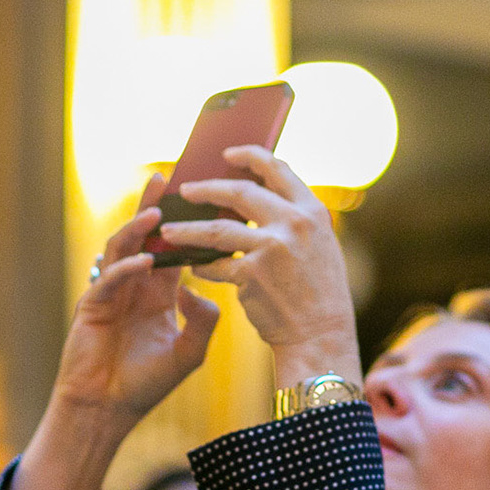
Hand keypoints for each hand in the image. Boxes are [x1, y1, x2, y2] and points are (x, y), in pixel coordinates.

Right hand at [52, 176, 222, 420]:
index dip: (186, 226)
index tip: (203, 200)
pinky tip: (144, 263)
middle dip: (154, 208)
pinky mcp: (92, 306)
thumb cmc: (146, 383)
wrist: (108, 409)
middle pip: (144, 237)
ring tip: (157, 213)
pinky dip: (126, 268)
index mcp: (158, 292)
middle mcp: (134, 286)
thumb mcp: (189, 352)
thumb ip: (203, 320)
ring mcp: (111, 292)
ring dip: (138, 230)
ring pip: (122, 249)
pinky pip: (109, 280)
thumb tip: (197, 287)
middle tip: (168, 180)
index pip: (174, 249)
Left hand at [157, 146, 362, 384]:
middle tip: (185, 191)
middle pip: (240, 191)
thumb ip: (294, 220)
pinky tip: (194, 268)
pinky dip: (201, 266)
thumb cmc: (319, 294)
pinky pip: (214, 264)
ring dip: (187, 229)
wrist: (321, 336)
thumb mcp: (320, 246)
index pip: (278, 169)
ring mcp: (271, 248)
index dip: (250, 156)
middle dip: (206, 189)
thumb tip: (257, 197)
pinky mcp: (251, 275)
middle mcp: (294, 223)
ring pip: (216, 228)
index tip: (228, 153)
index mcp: (313, 211)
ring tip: (168, 231)